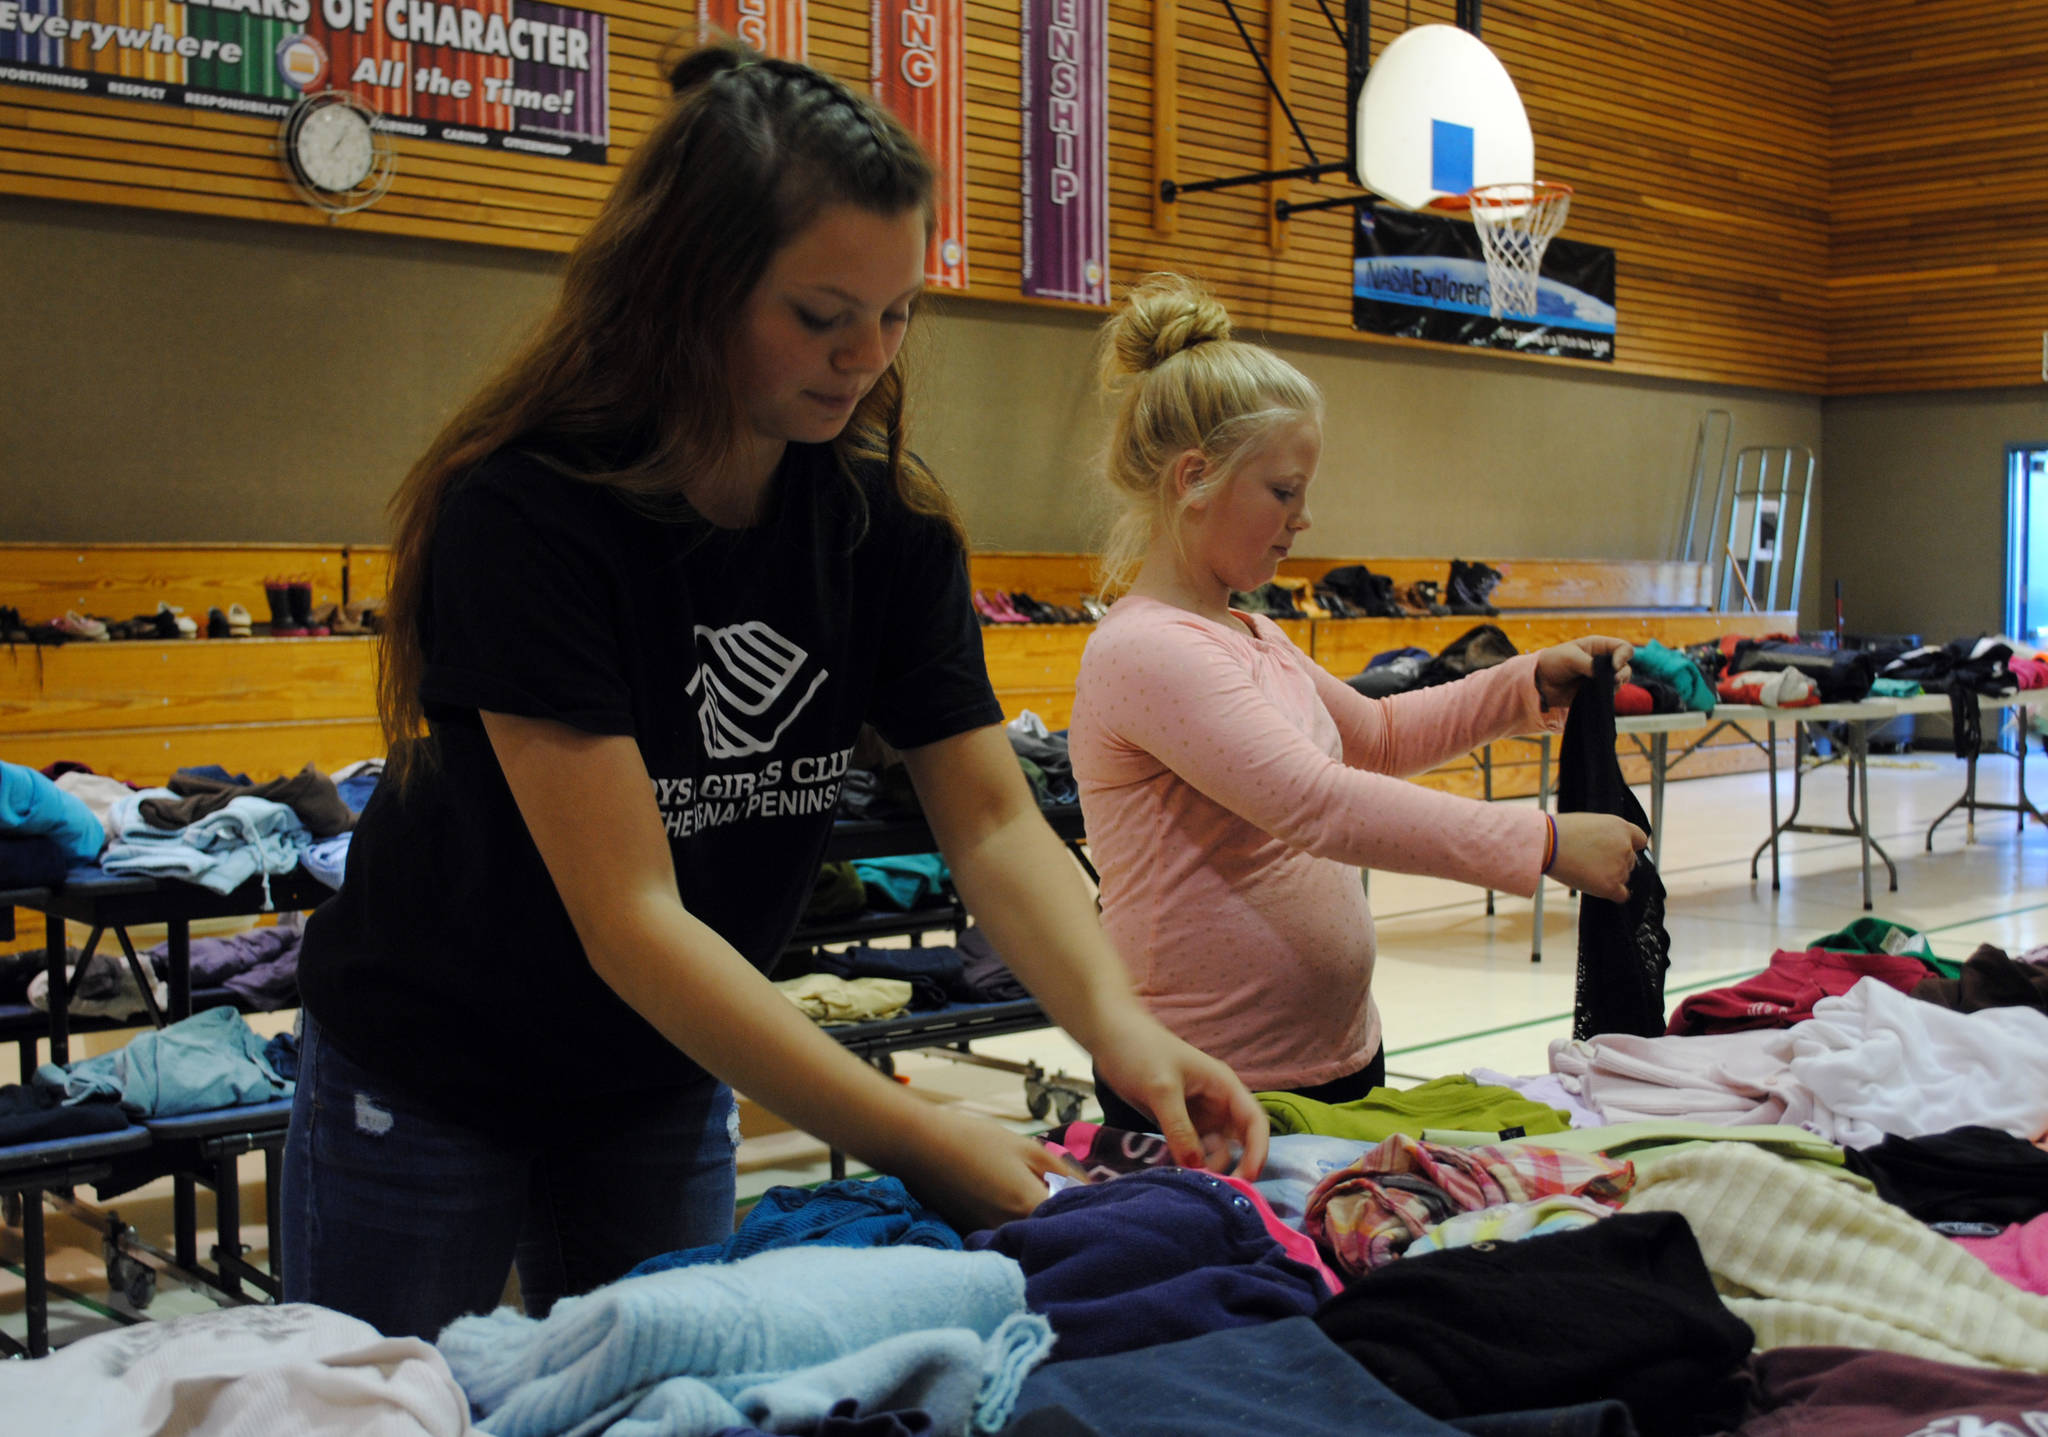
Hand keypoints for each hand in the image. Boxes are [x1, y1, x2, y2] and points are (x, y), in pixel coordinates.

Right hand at [891, 1105, 1089, 1234]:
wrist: (919, 1145)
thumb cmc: (974, 1140)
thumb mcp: (1027, 1147)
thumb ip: (1064, 1172)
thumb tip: (1095, 1194)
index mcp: (1029, 1209)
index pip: (1076, 1226)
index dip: (1093, 1217)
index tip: (1108, 1206)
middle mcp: (1011, 1233)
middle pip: (1055, 1239)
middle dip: (1073, 1226)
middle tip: (1085, 1207)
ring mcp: (991, 1239)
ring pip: (1033, 1242)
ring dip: (1048, 1230)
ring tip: (1058, 1207)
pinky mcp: (976, 1237)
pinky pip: (1010, 1239)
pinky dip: (1023, 1230)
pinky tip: (1025, 1211)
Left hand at [1089, 1012, 1269, 1178]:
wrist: (1110, 1037)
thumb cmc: (1141, 1051)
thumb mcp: (1162, 1089)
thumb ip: (1180, 1129)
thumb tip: (1197, 1169)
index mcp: (1224, 1086)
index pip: (1255, 1122)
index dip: (1258, 1151)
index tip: (1248, 1179)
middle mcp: (1217, 1103)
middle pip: (1240, 1141)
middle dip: (1235, 1166)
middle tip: (1217, 1191)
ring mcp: (1198, 1115)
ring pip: (1215, 1150)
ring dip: (1209, 1168)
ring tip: (1192, 1185)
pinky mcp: (1178, 1124)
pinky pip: (1192, 1150)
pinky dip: (1189, 1164)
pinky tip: (1178, 1175)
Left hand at [1536, 637, 1634, 709]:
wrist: (1539, 682)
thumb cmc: (1553, 662)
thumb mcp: (1571, 657)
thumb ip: (1591, 665)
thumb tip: (1608, 677)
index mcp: (1599, 646)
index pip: (1623, 648)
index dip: (1624, 656)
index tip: (1614, 666)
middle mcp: (1603, 661)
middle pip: (1626, 667)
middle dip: (1622, 674)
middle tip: (1613, 680)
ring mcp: (1600, 678)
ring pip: (1620, 682)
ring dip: (1614, 686)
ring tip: (1599, 688)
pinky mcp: (1596, 692)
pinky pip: (1609, 694)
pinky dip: (1606, 695)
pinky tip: (1595, 695)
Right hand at [1549, 812, 1648, 901]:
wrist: (1547, 843)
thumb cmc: (1560, 831)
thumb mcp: (1590, 823)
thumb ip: (1607, 835)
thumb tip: (1609, 848)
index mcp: (1621, 828)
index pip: (1640, 840)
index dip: (1630, 846)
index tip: (1618, 851)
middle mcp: (1625, 847)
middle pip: (1631, 861)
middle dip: (1615, 863)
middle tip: (1591, 862)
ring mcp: (1619, 867)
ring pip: (1623, 878)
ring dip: (1609, 877)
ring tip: (1585, 870)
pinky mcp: (1610, 885)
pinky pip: (1622, 895)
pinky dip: (1613, 893)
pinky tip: (1598, 887)